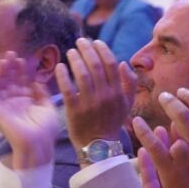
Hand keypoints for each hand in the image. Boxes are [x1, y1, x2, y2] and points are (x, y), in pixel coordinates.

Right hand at [0, 50, 59, 169]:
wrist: (39, 145)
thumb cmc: (46, 131)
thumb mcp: (47, 107)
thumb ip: (41, 93)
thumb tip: (37, 81)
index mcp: (27, 102)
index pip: (22, 82)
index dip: (21, 71)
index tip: (23, 59)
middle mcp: (15, 102)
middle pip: (11, 81)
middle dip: (11, 67)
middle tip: (11, 53)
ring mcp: (6, 106)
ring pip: (1, 85)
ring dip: (1, 72)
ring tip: (4, 60)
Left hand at [57, 38, 133, 152]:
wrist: (99, 146)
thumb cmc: (112, 122)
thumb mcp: (127, 104)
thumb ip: (129, 83)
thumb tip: (123, 63)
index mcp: (117, 93)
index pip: (111, 64)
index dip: (103, 50)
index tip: (95, 41)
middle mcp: (105, 96)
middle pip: (96, 66)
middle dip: (87, 50)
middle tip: (79, 41)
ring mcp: (89, 104)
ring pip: (82, 75)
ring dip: (75, 60)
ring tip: (70, 51)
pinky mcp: (75, 111)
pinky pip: (68, 89)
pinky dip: (63, 76)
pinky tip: (59, 67)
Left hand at [132, 88, 188, 187]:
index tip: (183, 93)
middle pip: (186, 116)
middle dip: (174, 101)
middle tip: (164, 95)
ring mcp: (186, 158)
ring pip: (171, 128)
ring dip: (163, 113)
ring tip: (155, 104)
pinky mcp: (170, 171)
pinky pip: (154, 147)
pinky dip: (144, 132)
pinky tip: (136, 122)